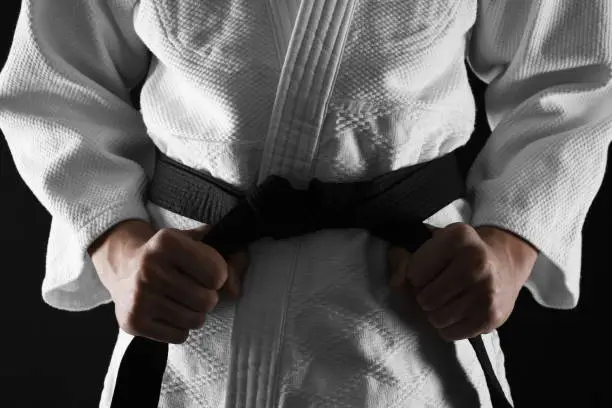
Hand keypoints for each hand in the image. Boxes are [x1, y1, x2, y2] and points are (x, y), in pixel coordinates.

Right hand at [90, 220, 248, 343]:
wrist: (125, 268)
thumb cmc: (172, 256)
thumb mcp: (197, 242)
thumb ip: (228, 255)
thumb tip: (236, 288)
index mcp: (167, 242)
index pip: (216, 273)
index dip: (219, 276)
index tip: (207, 272)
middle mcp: (150, 268)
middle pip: (207, 300)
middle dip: (208, 297)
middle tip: (195, 289)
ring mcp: (140, 297)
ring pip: (195, 320)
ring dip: (196, 313)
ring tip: (182, 300)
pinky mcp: (134, 321)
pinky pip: (179, 336)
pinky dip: (180, 328)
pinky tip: (168, 312)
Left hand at [388, 223, 536, 340]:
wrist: (505, 263)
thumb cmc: (458, 254)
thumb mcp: (432, 244)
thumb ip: (404, 259)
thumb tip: (396, 283)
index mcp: (458, 237)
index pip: (414, 272)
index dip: (414, 276)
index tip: (427, 271)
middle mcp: (476, 262)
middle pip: (425, 298)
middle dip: (424, 297)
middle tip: (436, 289)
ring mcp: (487, 291)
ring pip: (436, 319)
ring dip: (435, 314)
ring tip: (447, 300)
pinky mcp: (492, 316)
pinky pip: (451, 333)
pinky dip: (448, 327)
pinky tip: (457, 312)